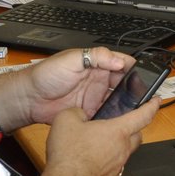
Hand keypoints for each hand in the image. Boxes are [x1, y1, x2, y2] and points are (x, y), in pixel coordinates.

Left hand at [8, 47, 134, 128]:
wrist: (29, 99)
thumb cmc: (45, 75)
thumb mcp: (71, 59)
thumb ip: (95, 56)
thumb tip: (117, 59)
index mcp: (96, 64)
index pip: (121, 63)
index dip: (133, 67)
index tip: (145, 74)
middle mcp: (98, 80)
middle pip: (124, 83)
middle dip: (135, 88)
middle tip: (144, 94)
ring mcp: (95, 96)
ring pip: (118, 100)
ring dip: (126, 103)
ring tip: (135, 108)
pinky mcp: (90, 111)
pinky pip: (107, 115)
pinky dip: (114, 117)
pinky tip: (120, 119)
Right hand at [38, 98, 157, 175]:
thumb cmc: (70, 155)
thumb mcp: (66, 120)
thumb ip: (76, 112)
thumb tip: (79, 115)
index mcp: (118, 131)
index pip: (143, 116)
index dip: (151, 106)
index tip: (156, 102)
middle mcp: (122, 149)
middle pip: (137, 136)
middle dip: (133, 129)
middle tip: (122, 124)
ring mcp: (118, 166)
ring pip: (124, 152)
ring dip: (117, 146)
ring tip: (99, 142)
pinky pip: (113, 166)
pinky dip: (106, 161)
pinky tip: (91, 159)